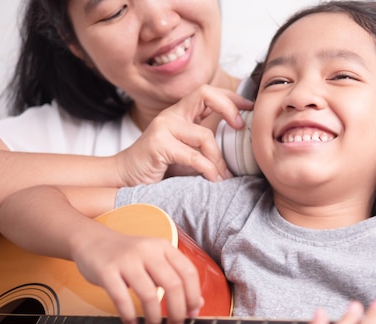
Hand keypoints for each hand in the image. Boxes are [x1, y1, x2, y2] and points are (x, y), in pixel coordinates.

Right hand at [72, 230, 202, 323]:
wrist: (92, 240)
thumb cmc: (128, 256)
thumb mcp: (155, 260)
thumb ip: (175, 277)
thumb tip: (198, 303)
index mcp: (163, 247)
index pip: (188, 272)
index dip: (193, 296)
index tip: (193, 314)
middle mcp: (148, 250)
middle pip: (173, 284)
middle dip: (177, 311)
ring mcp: (126, 260)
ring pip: (149, 294)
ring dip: (154, 317)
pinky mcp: (106, 271)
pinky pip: (121, 298)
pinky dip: (129, 315)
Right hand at [114, 85, 253, 185]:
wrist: (125, 178)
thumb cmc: (159, 168)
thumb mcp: (188, 153)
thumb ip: (206, 147)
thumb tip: (238, 153)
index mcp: (181, 114)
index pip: (209, 93)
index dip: (231, 97)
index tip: (250, 107)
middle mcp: (172, 115)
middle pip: (205, 93)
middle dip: (229, 106)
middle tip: (240, 126)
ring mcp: (164, 127)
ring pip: (205, 134)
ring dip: (218, 158)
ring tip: (221, 175)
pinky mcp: (158, 144)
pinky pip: (193, 155)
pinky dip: (207, 169)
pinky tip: (211, 179)